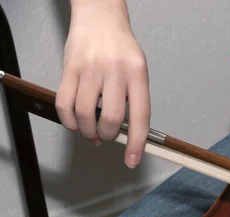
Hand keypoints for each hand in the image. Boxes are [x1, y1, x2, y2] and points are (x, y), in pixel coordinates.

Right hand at [56, 0, 149, 167]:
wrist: (100, 18)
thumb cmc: (122, 48)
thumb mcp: (138, 71)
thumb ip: (134, 100)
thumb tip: (129, 134)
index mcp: (137, 74)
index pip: (140, 116)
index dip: (136, 143)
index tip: (133, 160)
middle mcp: (114, 71)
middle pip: (110, 118)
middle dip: (108, 135)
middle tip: (107, 136)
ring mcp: (90, 69)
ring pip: (85, 114)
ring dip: (87, 131)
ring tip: (91, 132)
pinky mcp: (69, 69)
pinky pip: (64, 104)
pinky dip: (69, 121)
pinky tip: (75, 123)